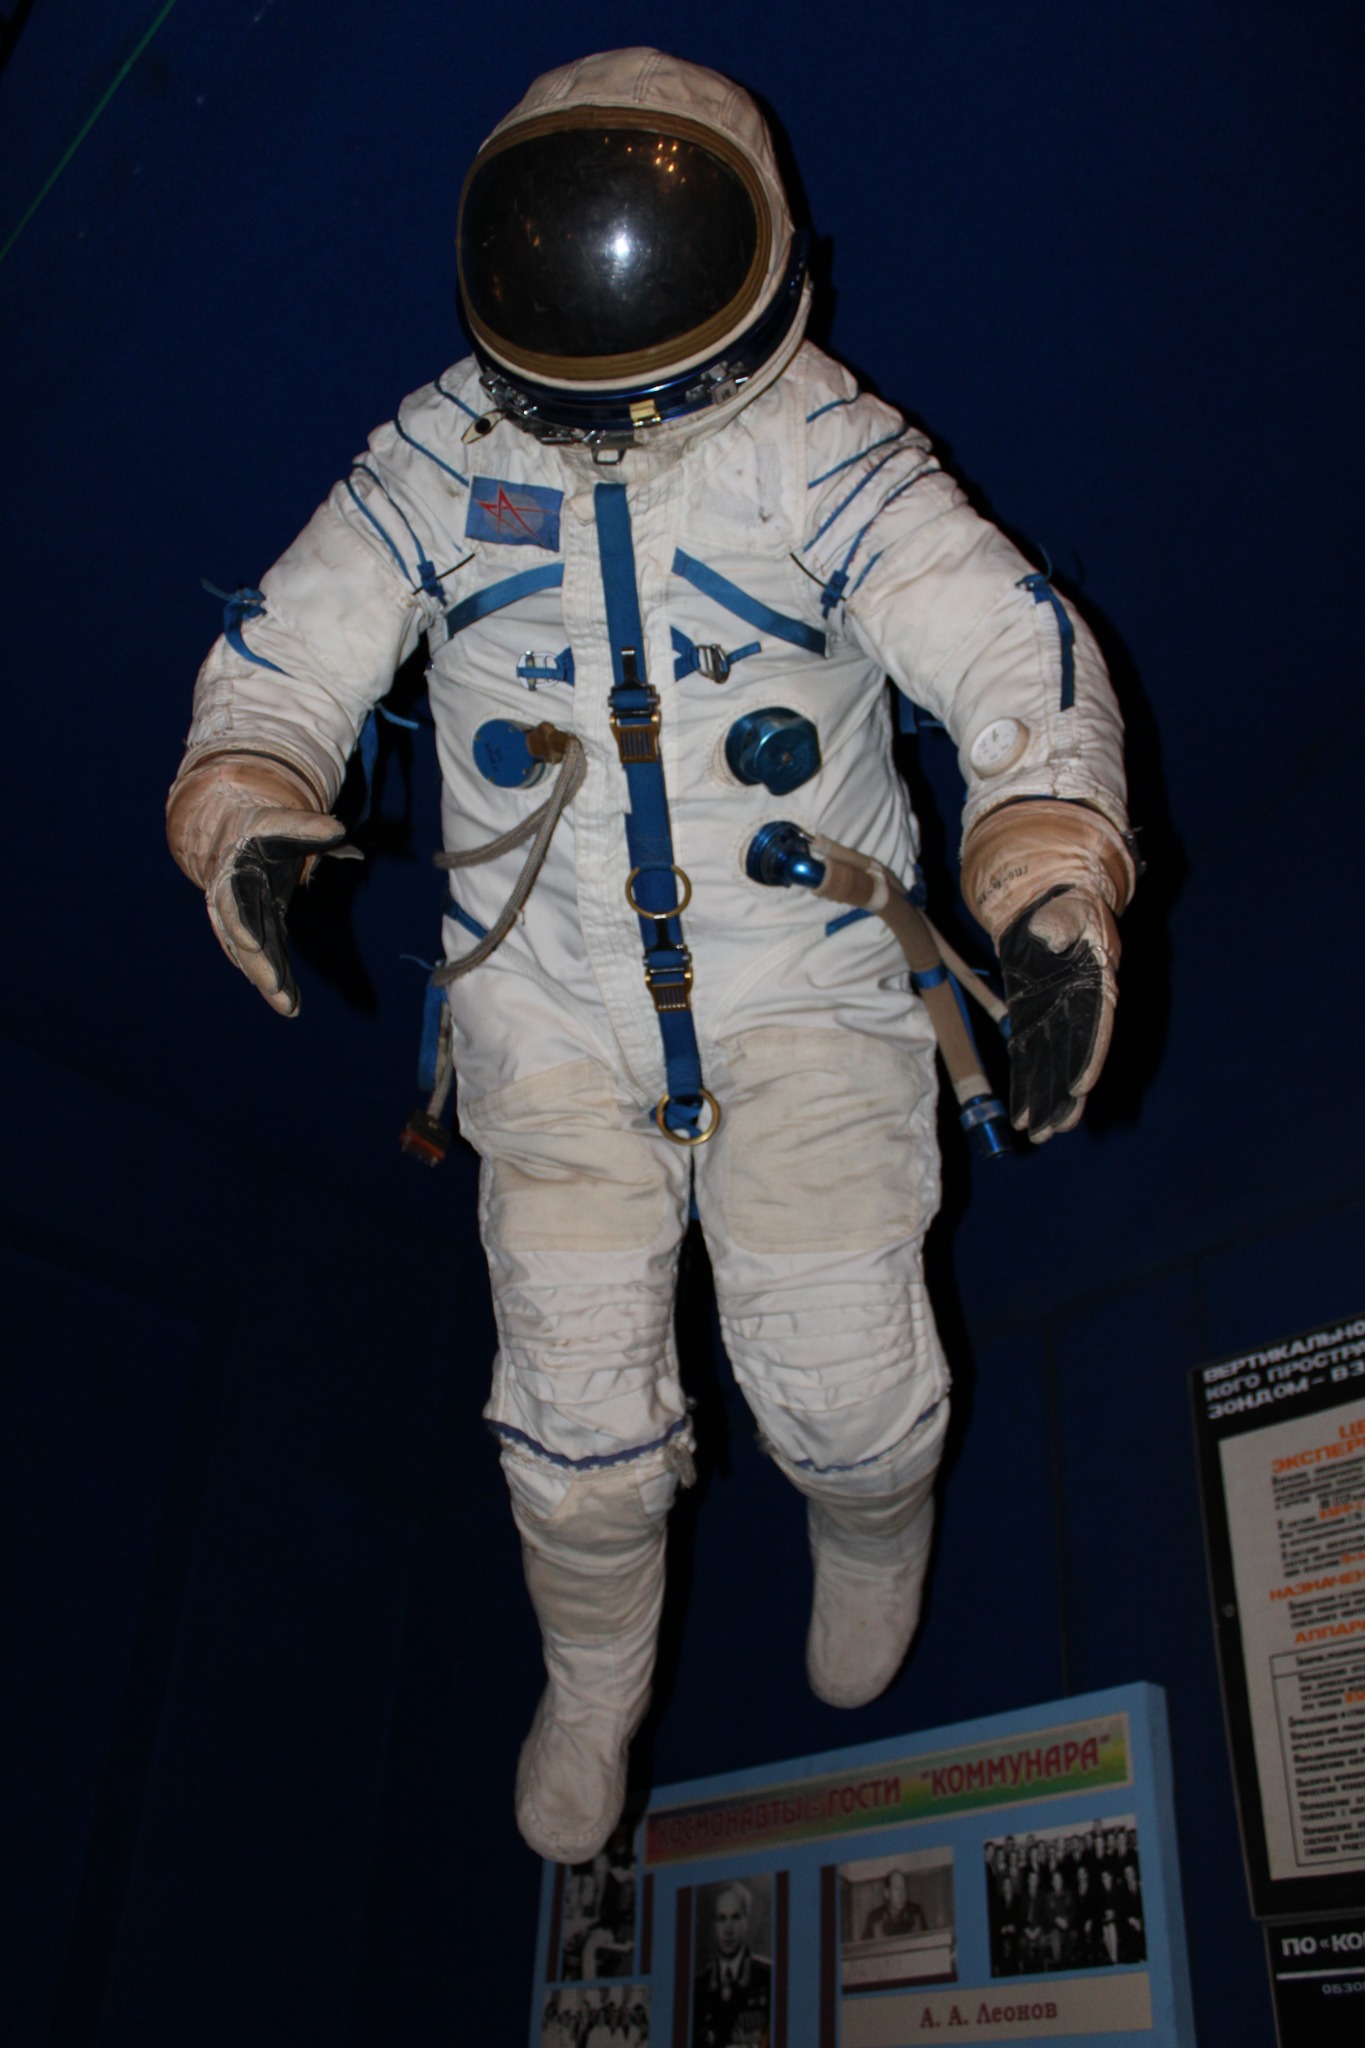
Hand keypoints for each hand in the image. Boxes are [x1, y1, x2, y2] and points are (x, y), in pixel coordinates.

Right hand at [167, 755, 345, 1013]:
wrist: (234, 841)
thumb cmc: (263, 832)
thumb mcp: (282, 825)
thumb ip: (308, 829)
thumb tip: (339, 830)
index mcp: (236, 871)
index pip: (236, 898)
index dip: (242, 920)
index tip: (251, 944)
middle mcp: (232, 901)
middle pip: (241, 936)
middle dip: (256, 962)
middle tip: (274, 987)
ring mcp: (241, 921)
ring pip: (250, 955)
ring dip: (267, 980)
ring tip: (289, 1007)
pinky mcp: (255, 934)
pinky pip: (263, 959)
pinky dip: (275, 980)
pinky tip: (289, 1003)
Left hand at [999, 883, 1118, 1139]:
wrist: (1050, 904)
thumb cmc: (1068, 906)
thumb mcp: (1069, 909)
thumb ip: (1062, 924)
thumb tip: (1051, 937)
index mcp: (1097, 986)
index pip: (1095, 1029)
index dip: (1088, 1059)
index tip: (1079, 1088)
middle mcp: (1079, 1011)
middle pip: (1073, 1059)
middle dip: (1063, 1096)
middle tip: (1053, 1129)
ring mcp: (1055, 1019)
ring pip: (1051, 1068)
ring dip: (1045, 1101)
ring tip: (1038, 1133)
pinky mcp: (1031, 1020)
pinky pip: (1029, 1059)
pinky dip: (1025, 1086)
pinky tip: (1021, 1114)